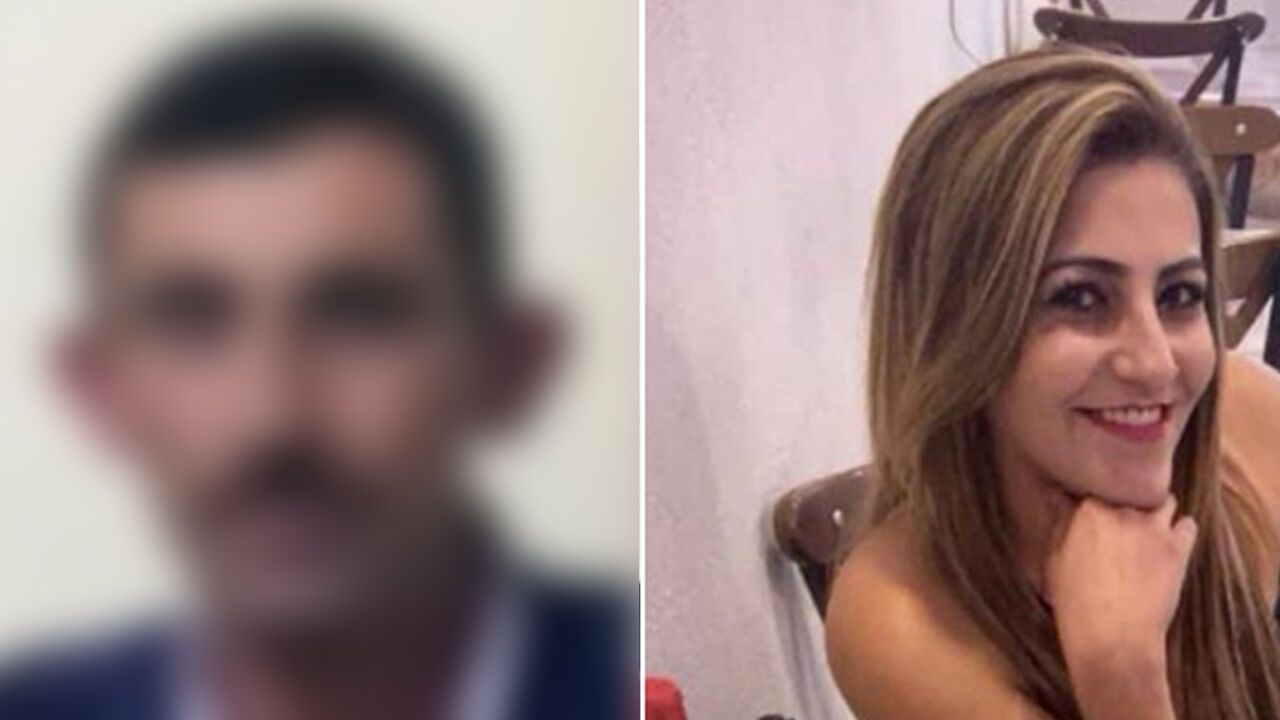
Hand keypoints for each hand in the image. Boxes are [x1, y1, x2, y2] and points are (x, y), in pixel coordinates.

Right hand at [1043, 494, 1195, 719]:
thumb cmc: (1074, 604)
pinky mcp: (1178, 547)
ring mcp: (1153, 527)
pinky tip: (1171, 544)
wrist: (1113, 639)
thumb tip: (1059, 499)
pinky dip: (1181, 530)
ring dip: (1156, 510)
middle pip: (1130, 488)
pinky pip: (1188, 524)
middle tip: (1123, 518)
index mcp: (1086, 510)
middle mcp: (1121, 510)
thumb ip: (1059, 525)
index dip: (1094, 492)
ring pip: (1162, 500)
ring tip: (1150, 528)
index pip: (1092, 483)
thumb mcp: (1054, 562)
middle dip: (1126, 499)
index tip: (1093, 503)